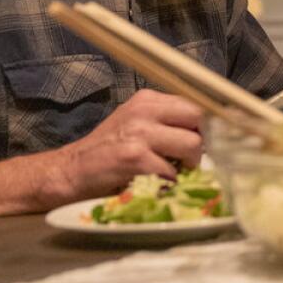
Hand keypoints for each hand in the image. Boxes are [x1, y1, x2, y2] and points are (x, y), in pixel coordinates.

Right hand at [55, 89, 203, 200]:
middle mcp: (144, 110)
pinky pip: (172, 170)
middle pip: (200, 118)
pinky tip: (155, 182)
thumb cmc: (109, 151)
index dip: (209, 124)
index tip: (213, 140)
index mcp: (148, 100)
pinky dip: (169, 182)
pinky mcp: (134, 156)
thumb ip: (168, 122)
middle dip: (203, 142)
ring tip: (172, 171)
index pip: (196, 102)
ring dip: (188, 165)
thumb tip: (210, 131)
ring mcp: (139, 132)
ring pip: (192, 144)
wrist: (69, 171)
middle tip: (191, 159)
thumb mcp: (138, 125)